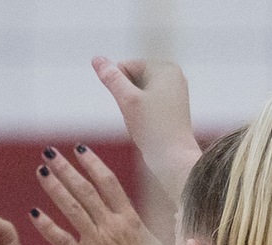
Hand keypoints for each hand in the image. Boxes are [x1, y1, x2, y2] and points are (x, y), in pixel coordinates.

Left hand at [29, 144, 169, 244]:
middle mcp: (112, 227)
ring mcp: (97, 244)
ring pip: (72, 208)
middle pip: (85, 190)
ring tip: (41, 171)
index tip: (79, 149)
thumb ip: (140, 224)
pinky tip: (34, 213)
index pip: (109, 182)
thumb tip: (138, 210)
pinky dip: (46, 225)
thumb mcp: (154, 243)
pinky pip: (61, 240)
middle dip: (66, 169)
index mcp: (130, 219)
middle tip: (50, 153)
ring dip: (55, 188)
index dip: (92, 163)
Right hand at [91, 56, 199, 197]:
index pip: (126, 67)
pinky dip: (142, 115)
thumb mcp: (127, 100)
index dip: (120, 89)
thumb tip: (96, 59)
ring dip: (133, 108)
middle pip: (133, 79)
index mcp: (166, 67)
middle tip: (140, 117)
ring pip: (138, 93)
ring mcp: (175, 90)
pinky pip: (147, 104)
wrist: (173, 158)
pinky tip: (149, 127)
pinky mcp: (172, 106)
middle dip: (128, 98)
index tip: (133, 107)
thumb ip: (111, 78)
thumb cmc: (154, 129)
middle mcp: (174, 75)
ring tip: (145, 123)